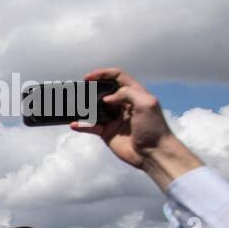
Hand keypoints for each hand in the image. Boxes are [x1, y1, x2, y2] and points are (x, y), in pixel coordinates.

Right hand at [73, 68, 202, 189]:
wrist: (153, 153)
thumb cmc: (154, 128)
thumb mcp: (146, 104)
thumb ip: (127, 93)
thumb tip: (107, 98)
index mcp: (135, 94)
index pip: (117, 77)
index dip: (103, 74)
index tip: (88, 77)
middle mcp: (123, 104)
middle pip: (103, 91)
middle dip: (90, 89)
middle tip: (79, 90)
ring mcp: (114, 118)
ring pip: (94, 109)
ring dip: (83, 107)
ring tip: (74, 106)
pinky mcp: (107, 132)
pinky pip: (90, 127)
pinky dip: (81, 125)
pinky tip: (74, 124)